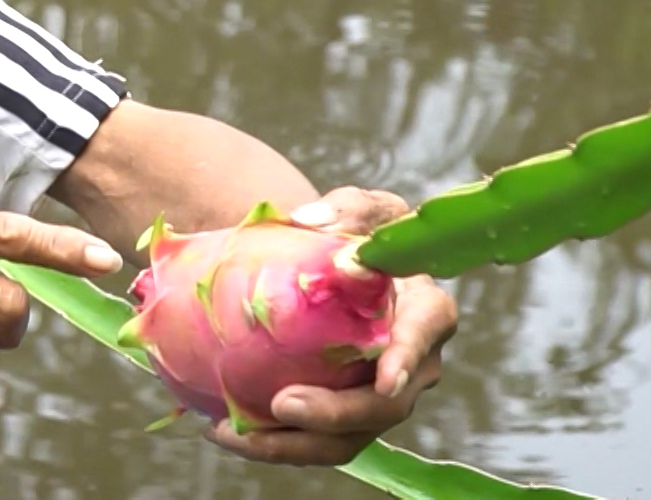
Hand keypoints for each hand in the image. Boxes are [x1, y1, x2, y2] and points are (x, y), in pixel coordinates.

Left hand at [204, 187, 459, 465]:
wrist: (328, 266)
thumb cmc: (352, 233)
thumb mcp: (358, 209)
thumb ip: (346, 208)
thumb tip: (311, 220)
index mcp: (424, 308)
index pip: (428, 330)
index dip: (409, 356)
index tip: (385, 379)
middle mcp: (411, 362)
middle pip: (385, 404)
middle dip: (337, 414)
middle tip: (282, 405)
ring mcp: (377, 396)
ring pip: (348, 437)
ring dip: (294, 444)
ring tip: (235, 434)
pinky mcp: (344, 416)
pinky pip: (315, 440)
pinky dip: (272, 442)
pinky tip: (223, 431)